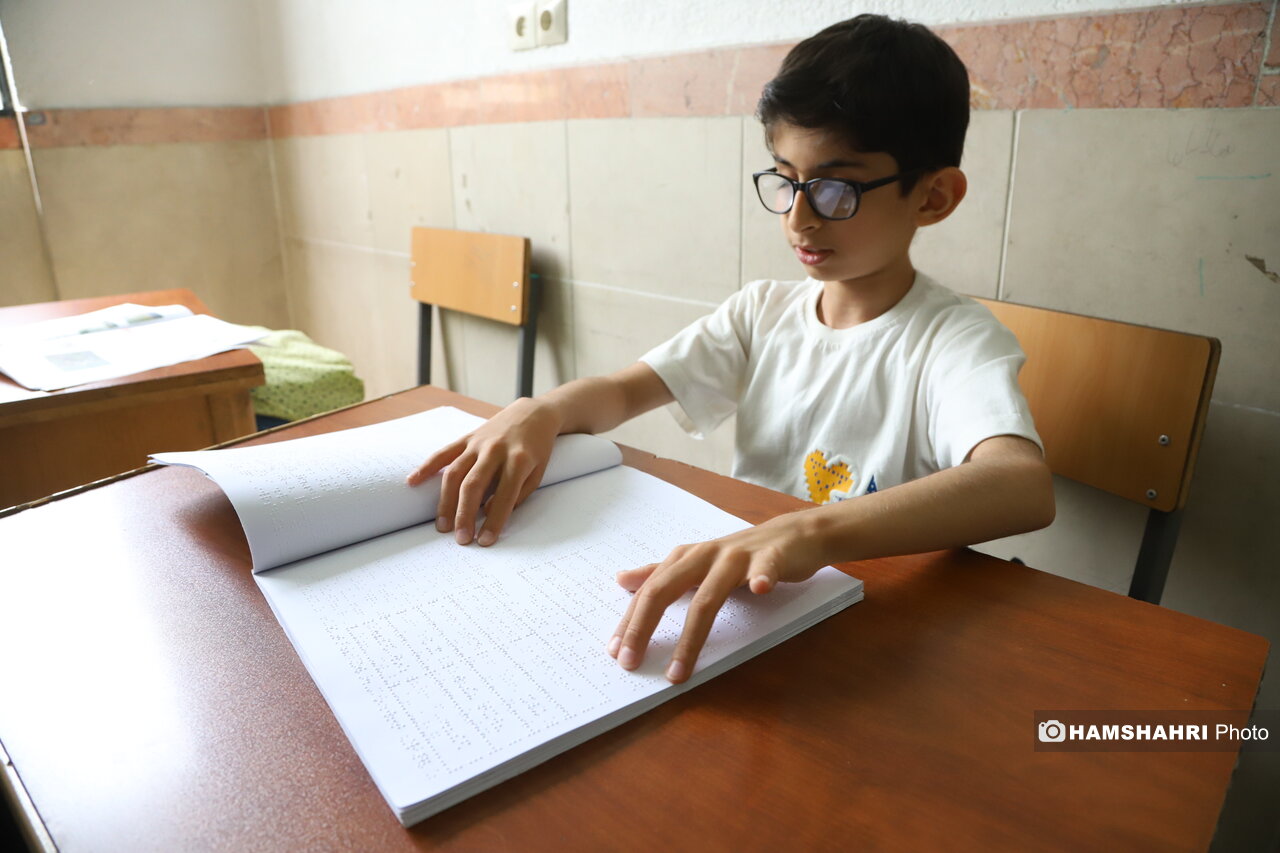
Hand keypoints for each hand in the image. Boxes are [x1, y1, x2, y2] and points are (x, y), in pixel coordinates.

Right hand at [406, 398, 561, 545]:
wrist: (532, 415)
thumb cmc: (536, 450)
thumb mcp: (537, 473)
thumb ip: (516, 494)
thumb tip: (487, 511)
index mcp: (519, 460)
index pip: (504, 495)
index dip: (494, 521)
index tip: (485, 542)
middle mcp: (495, 450)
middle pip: (473, 485)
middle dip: (465, 515)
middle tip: (461, 539)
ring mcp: (478, 443)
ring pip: (454, 473)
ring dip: (445, 502)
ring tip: (441, 526)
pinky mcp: (467, 438)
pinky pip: (443, 453)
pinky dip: (426, 467)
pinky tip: (413, 482)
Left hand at [607, 514, 823, 683]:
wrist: (793, 535)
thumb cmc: (741, 554)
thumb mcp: (696, 562)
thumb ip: (660, 573)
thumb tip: (621, 579)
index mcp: (685, 559)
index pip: (649, 592)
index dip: (630, 621)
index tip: (615, 652)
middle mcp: (705, 556)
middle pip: (666, 590)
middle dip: (644, 627)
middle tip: (630, 662)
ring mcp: (737, 558)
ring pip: (709, 596)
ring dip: (691, 636)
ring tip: (678, 670)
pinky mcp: (771, 558)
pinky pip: (765, 569)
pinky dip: (762, 578)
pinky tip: (759, 590)